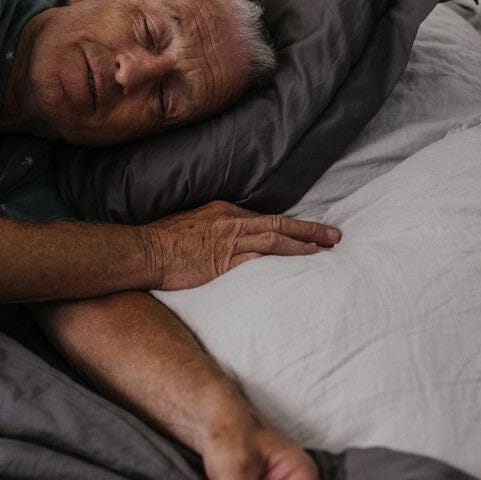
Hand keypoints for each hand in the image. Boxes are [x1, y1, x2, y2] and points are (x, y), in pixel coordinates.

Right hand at [141, 200, 340, 290]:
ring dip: (304, 246)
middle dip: (310, 231)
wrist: (145, 250)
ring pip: (276, 240)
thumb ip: (213, 230)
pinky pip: (261, 260)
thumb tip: (224, 242)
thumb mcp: (191, 224)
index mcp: (225, 212)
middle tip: (335, 237)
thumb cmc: (163, 241)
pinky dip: (283, 261)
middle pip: (280, 224)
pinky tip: (300, 267)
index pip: (266, 219)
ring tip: (326, 252)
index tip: (310, 233)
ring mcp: (230, 241)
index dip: (291, 226)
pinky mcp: (225, 261)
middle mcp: (232, 222)